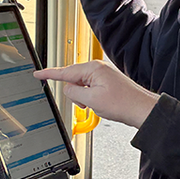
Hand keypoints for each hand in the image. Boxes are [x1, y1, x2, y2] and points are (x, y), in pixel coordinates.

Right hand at [35, 60, 159, 127]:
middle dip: (75, 94)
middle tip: (88, 104)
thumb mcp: (91, 100)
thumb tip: (68, 89)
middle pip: (73, 80)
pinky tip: (102, 104)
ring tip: (99, 105)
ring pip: (81, 86)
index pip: (65, 72)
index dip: (49, 74)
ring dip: (85, 98)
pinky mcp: (107, 82)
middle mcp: (98, 68)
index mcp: (93, 69)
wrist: (141, 109)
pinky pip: (90, 89)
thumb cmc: (123, 104)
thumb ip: (73, 93)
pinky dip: (91, 98)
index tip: (38, 73)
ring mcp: (103, 74)